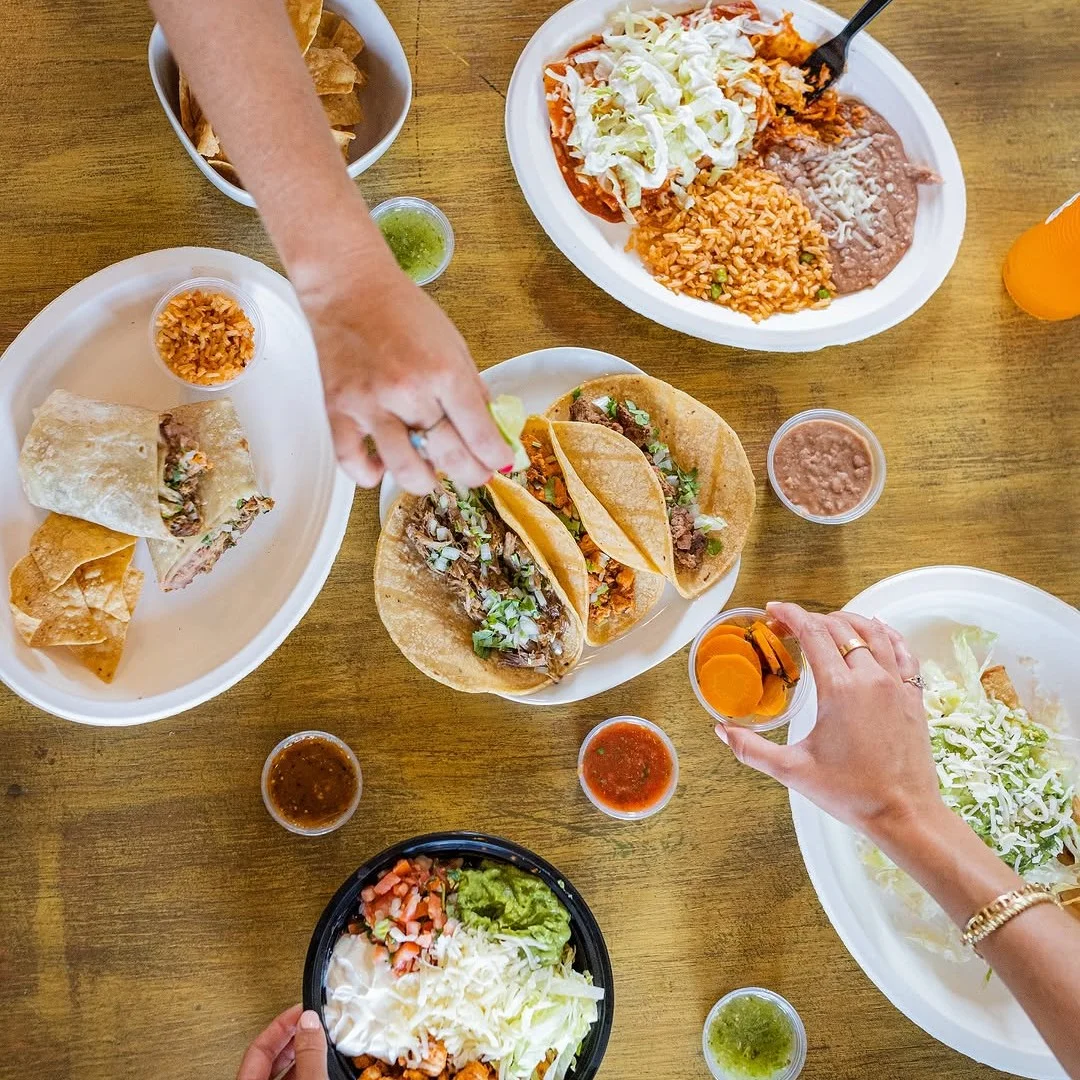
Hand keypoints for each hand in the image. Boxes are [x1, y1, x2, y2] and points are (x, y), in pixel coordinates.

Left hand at [237, 1005, 328, 1079]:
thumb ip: (308, 1055)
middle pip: (269, 1057)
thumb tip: (308, 1021)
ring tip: (318, 1037)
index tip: (300, 1010)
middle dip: (291, 1035)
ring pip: (282, 1070)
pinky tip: (319, 1062)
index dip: (280, 1024)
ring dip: (300, 1052)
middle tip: (310, 1019)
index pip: (258, 1046)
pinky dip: (305, 1068)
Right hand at [297, 252, 513, 495]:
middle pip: (449, 456)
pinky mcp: (339, 411)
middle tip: (475, 475)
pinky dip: (370, 475)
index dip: (496, 456)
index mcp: (444, 372)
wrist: (349, 289)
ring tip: (431, 476)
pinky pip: (353, 462)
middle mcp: (409, 391)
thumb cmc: (402, 312)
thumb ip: (472, 389)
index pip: (480, 433)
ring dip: (426, 482)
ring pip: (404, 470)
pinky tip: (382, 467)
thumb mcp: (453, 344)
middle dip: (472, 475)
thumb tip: (491, 429)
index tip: (500, 463)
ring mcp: (371, 404)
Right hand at [714, 602, 944, 841]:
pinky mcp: (914, 697)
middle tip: (790, 626)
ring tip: (828, 622)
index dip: (790, 615)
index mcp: (839, 689)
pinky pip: (903, 652)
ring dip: (848, 620)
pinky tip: (878, 632)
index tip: (774, 610)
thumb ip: (752, 749)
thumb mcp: (793, 771)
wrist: (905, 814)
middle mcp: (870, 678)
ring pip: (873, 632)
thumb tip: (722, 730)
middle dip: (811, 619)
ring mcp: (896, 685)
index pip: (812, 633)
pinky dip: (887, 635)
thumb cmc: (851, 793)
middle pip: (840, 627)